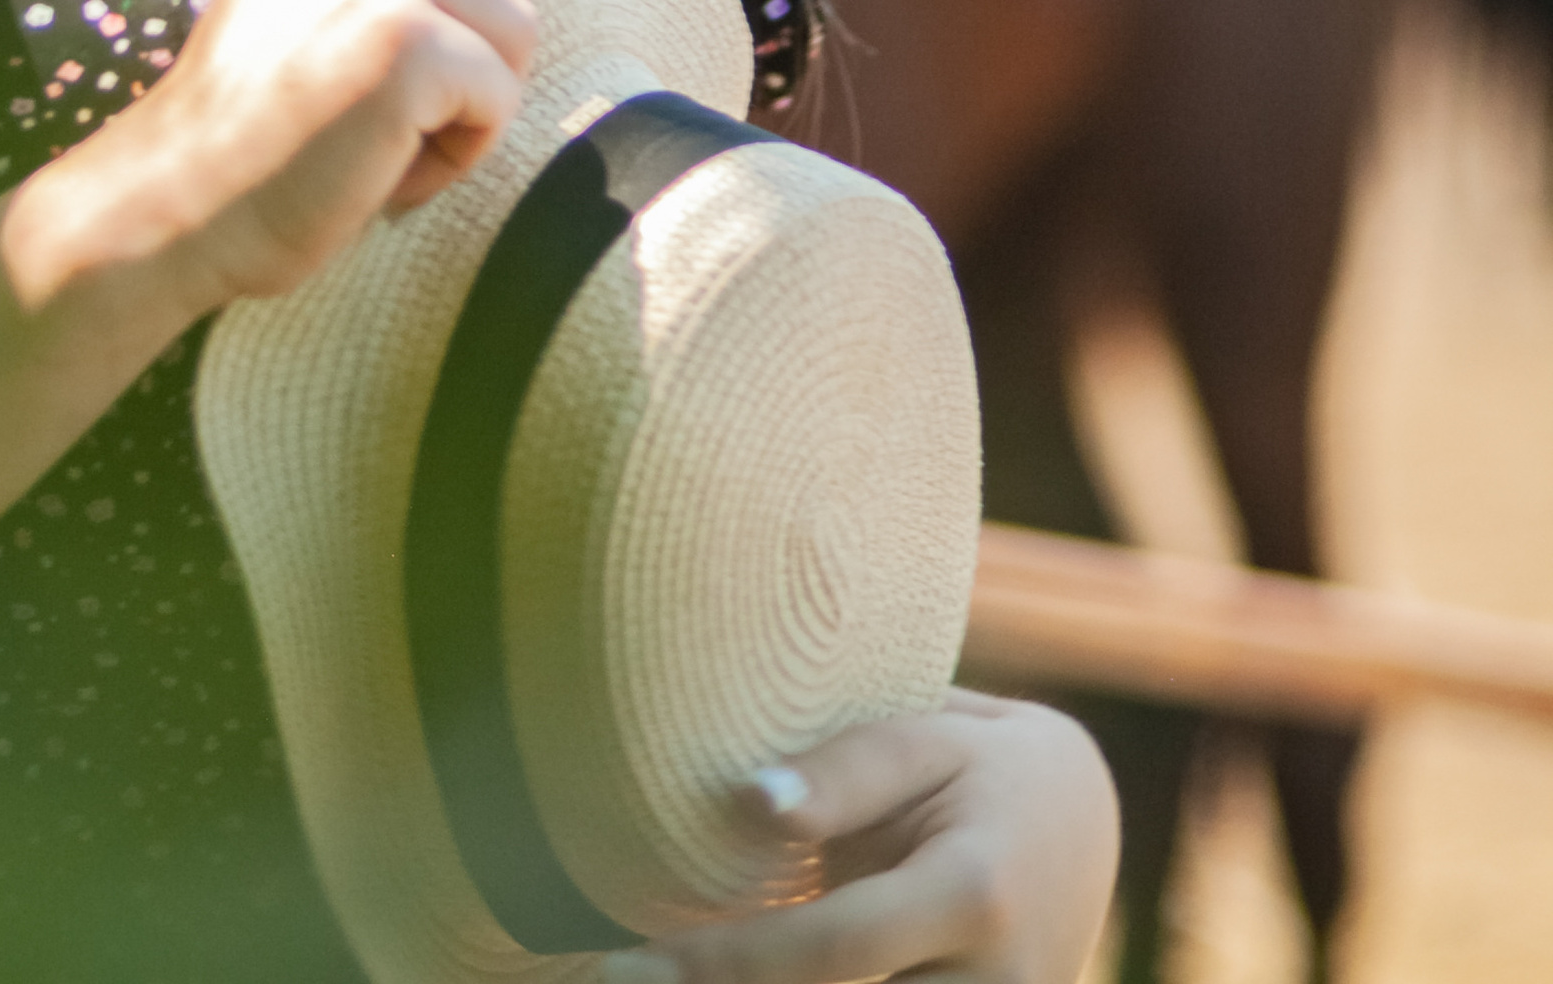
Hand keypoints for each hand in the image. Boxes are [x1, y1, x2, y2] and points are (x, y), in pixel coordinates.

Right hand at [14, 0, 537, 324]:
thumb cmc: (259, 115)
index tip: (363, 60)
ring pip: (517, 31)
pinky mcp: (407, 38)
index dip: (451, 10)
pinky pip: (502, 97)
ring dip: (469, 106)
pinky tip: (386, 166)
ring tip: (381, 138)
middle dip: (473, 53)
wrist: (182, 198)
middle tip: (385, 110)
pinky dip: (462, 150)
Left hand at [600, 694, 1118, 983]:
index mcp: (974, 894)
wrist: (1084, 824)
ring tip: (649, 976)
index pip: (830, 950)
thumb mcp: (932, 736)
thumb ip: (844, 772)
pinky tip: (717, 975)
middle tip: (612, 978)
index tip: (625, 964)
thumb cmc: (989, 764)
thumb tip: (744, 801)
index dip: (726, 962)